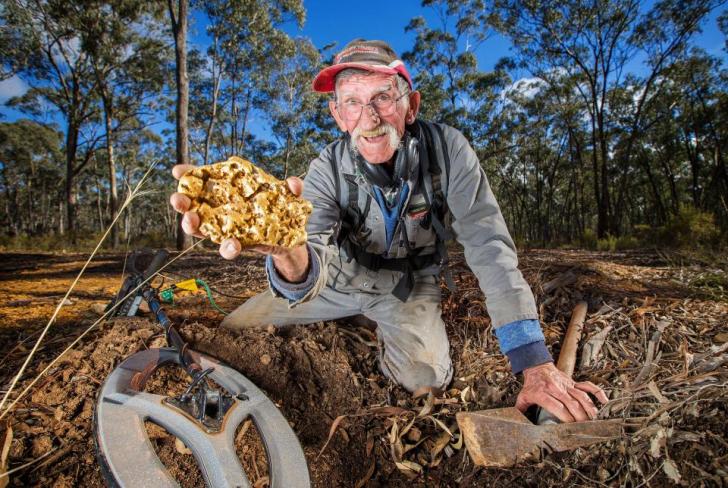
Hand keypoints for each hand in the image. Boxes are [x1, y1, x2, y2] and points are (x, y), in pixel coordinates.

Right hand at [169, 164, 305, 262]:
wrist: (290, 238)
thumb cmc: (281, 209)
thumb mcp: (288, 196)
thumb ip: (291, 188)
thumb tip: (293, 183)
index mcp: (228, 191)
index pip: (203, 181)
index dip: (188, 175)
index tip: (177, 170)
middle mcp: (221, 210)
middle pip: (193, 205)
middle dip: (182, 202)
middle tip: (178, 199)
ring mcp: (226, 229)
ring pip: (202, 229)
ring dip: (192, 225)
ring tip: (191, 221)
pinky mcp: (237, 245)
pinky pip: (227, 248)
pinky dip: (229, 247)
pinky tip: (233, 244)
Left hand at [515, 362, 607, 422]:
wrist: (537, 366)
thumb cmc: (531, 385)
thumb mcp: (522, 397)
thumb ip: (521, 410)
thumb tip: (516, 423)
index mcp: (543, 393)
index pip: (557, 407)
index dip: (566, 418)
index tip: (570, 428)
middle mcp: (556, 389)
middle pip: (572, 404)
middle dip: (579, 417)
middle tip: (585, 428)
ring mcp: (566, 385)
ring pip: (581, 396)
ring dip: (589, 409)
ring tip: (594, 420)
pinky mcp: (573, 382)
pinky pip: (588, 386)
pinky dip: (597, 392)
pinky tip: (605, 401)